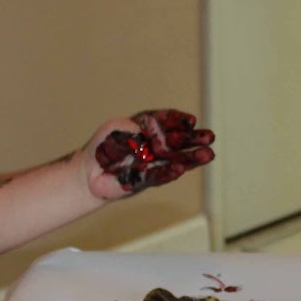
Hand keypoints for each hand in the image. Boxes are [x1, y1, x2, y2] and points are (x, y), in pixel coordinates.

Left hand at [90, 109, 215, 196]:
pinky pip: (158, 176)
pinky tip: (181, 169)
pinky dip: (168, 172)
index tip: (190, 121)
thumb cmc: (104, 146)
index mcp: (148, 126)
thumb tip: (144, 137)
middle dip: (193, 139)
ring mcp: (154, 163)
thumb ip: (130, 129)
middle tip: (210, 137)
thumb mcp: (115, 129)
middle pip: (177, 141)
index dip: (178, 121)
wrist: (90, 171)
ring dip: (191, 158)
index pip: (166, 121)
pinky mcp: (146, 180)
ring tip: (208, 155)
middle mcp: (155, 145)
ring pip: (175, 159)